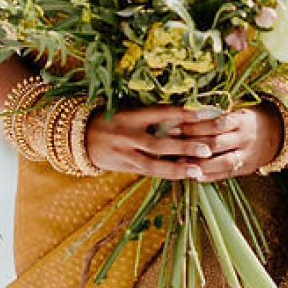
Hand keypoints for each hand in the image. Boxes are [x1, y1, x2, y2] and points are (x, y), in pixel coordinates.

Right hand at [85, 103, 284, 182]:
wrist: (80, 139)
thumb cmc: (112, 121)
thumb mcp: (128, 112)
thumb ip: (152, 116)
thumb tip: (186, 116)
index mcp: (130, 116)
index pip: (160, 113)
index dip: (183, 114)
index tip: (205, 114)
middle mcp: (127, 136)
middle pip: (159, 143)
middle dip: (184, 147)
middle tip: (207, 149)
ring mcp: (125, 154)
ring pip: (153, 164)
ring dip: (177, 168)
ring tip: (198, 170)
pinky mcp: (125, 167)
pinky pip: (149, 172)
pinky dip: (167, 173)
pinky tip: (185, 175)